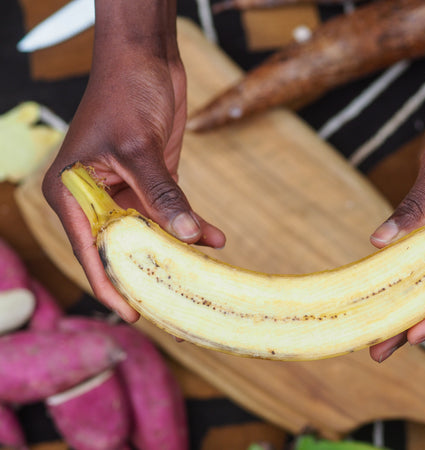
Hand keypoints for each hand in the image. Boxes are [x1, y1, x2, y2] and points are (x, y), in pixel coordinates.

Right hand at [42, 40, 224, 321]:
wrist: (146, 60)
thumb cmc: (124, 93)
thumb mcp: (141, 149)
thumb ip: (164, 195)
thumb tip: (190, 236)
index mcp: (73, 192)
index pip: (90, 250)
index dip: (110, 285)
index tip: (133, 314)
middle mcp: (96, 196)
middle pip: (122, 247)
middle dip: (149, 270)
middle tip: (177, 298)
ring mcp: (126, 190)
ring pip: (151, 232)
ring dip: (178, 248)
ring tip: (203, 270)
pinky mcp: (152, 181)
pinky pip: (171, 212)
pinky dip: (192, 225)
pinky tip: (215, 238)